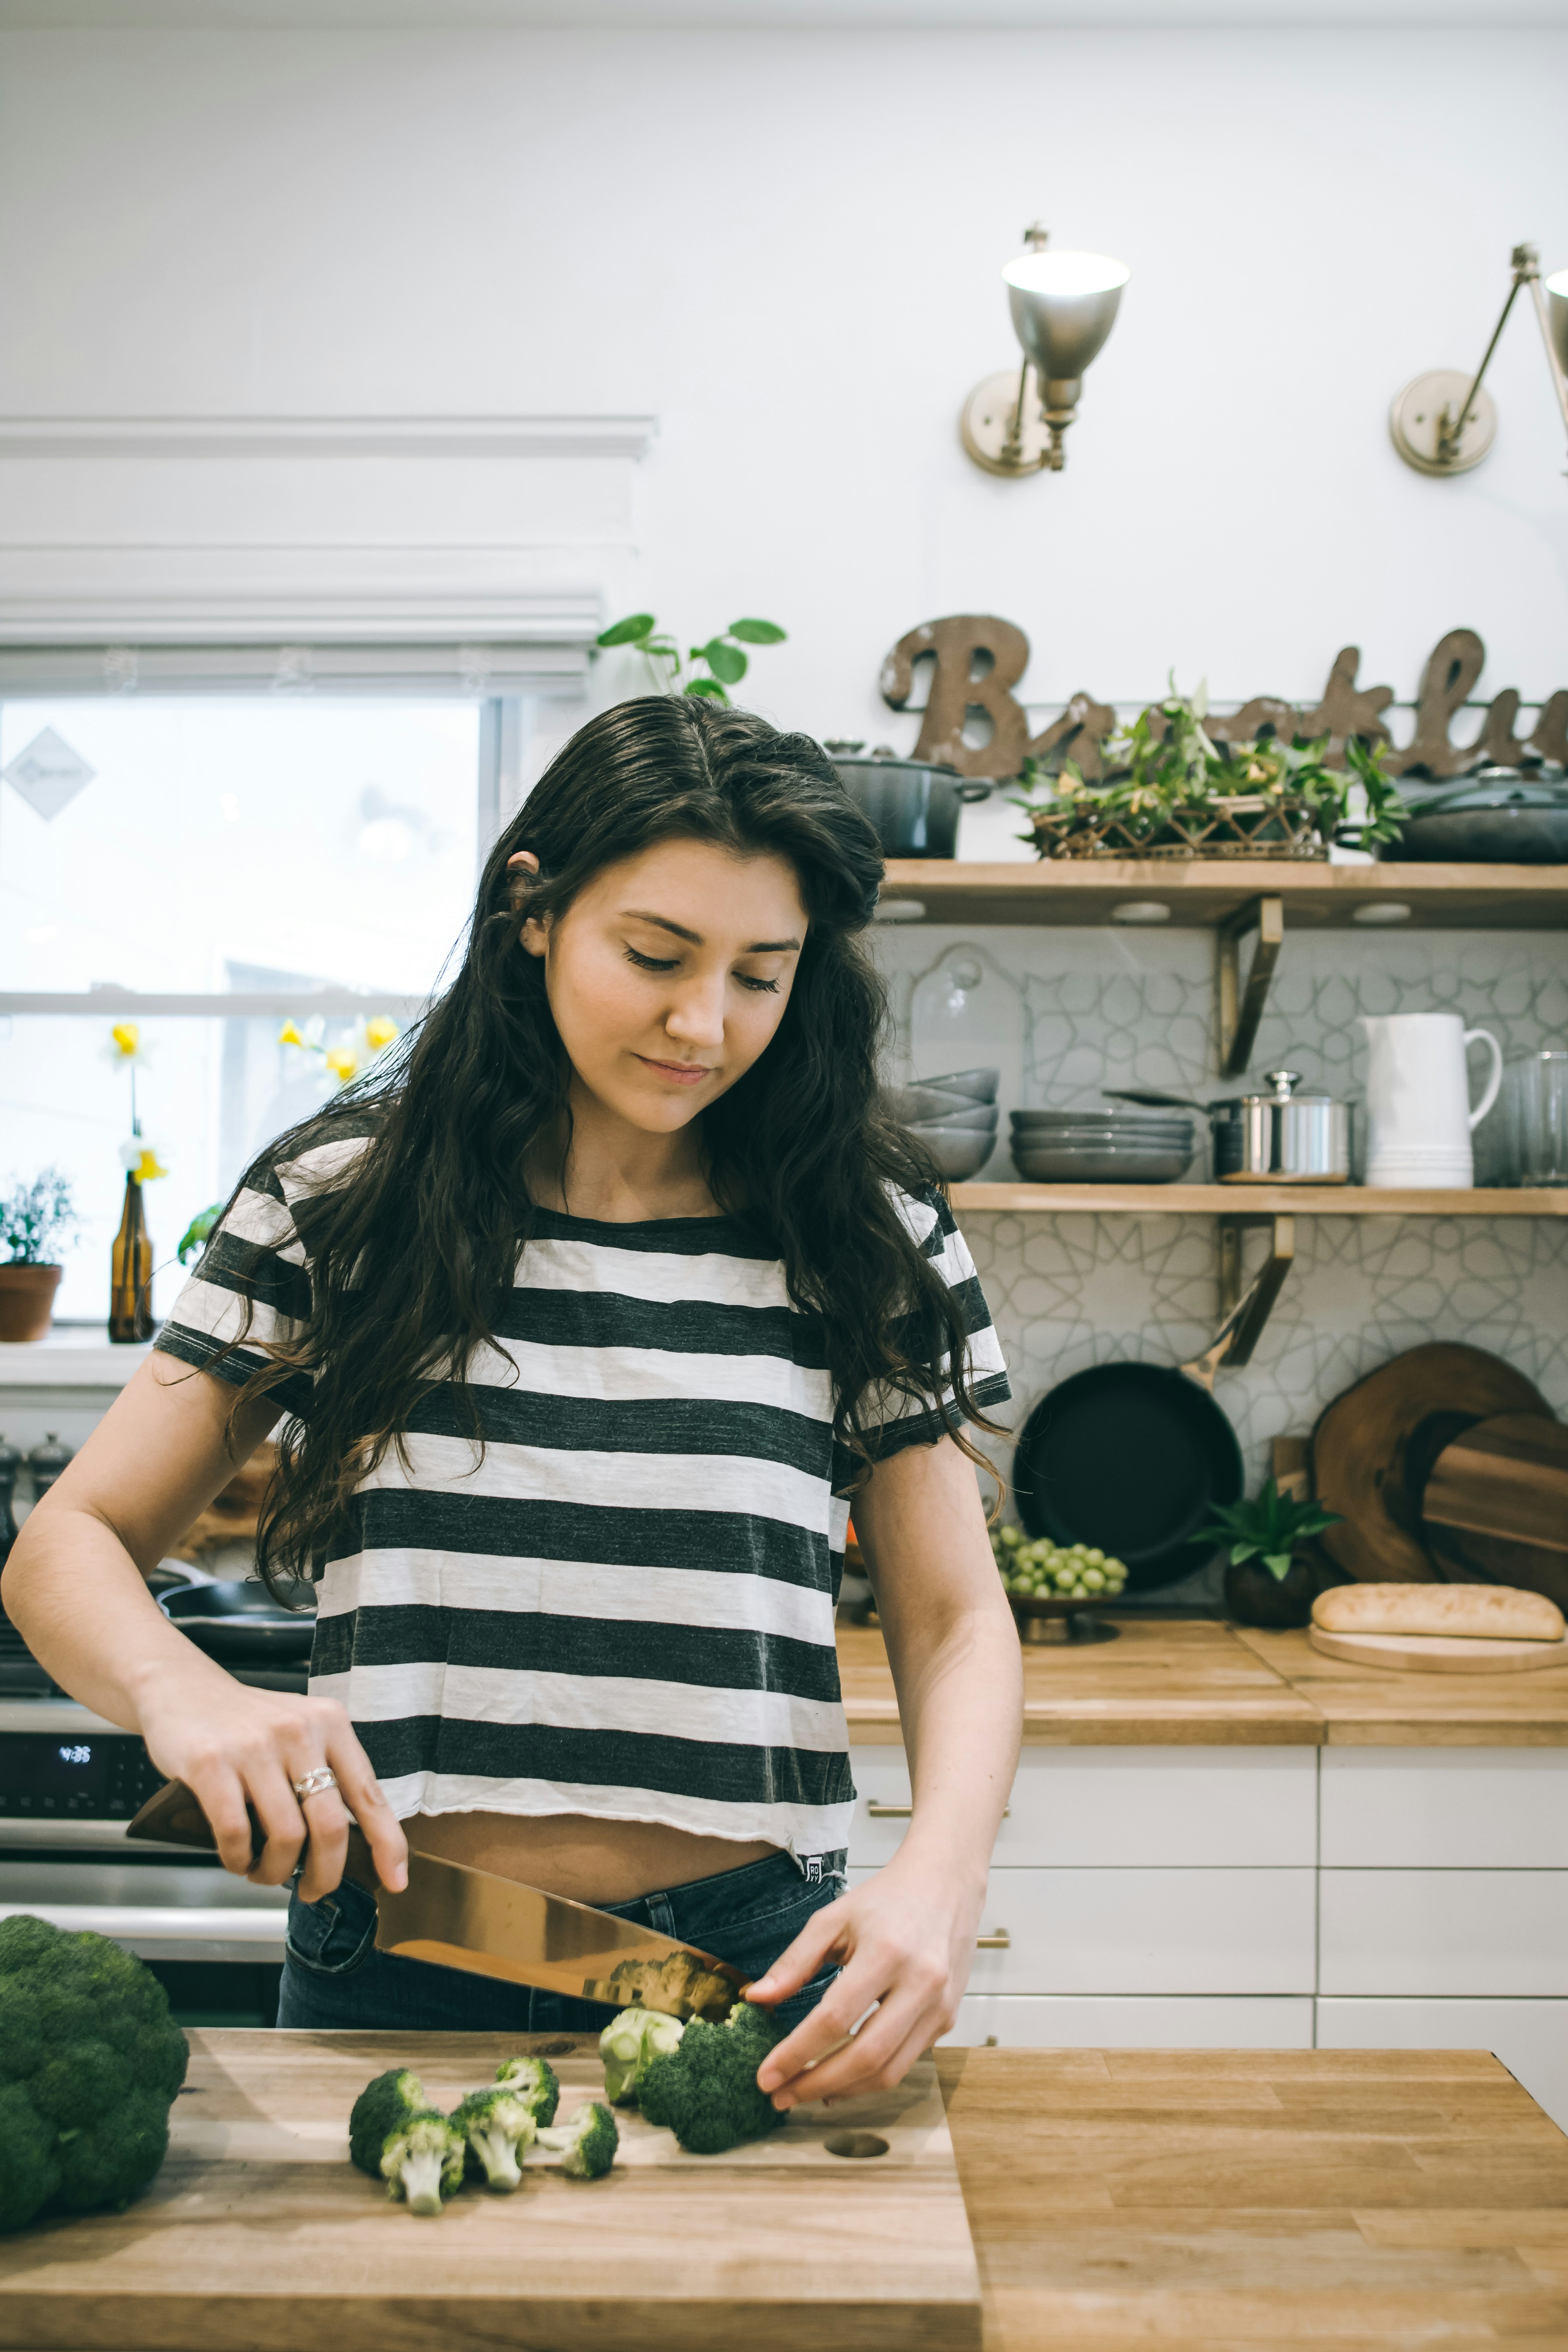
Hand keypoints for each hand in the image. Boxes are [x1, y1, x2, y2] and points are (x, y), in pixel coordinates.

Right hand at [138, 1670, 407, 1902]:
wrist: (182, 1687)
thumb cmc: (247, 1724)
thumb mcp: (301, 1732)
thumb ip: (326, 1774)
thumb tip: (349, 1846)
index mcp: (330, 1723)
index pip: (369, 1793)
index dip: (387, 1843)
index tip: (396, 1881)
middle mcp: (299, 1730)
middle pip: (331, 1826)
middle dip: (326, 1874)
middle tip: (313, 1890)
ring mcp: (254, 1746)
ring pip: (286, 1836)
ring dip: (276, 1871)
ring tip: (264, 1872)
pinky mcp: (210, 1763)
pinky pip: (236, 1833)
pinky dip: (238, 1859)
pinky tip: (237, 1859)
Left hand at [746, 1846, 984, 2108]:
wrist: (946, 1884)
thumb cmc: (885, 1900)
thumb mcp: (833, 1919)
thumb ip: (795, 1961)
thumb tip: (756, 1999)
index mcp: (887, 1952)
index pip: (834, 2018)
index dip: (796, 2053)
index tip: (765, 2076)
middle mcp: (921, 1983)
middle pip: (865, 2056)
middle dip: (817, 2083)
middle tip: (780, 2096)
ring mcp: (940, 2006)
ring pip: (889, 2071)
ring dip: (842, 2090)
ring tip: (803, 2092)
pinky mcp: (948, 2019)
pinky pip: (906, 2062)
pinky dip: (869, 2078)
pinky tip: (839, 2079)